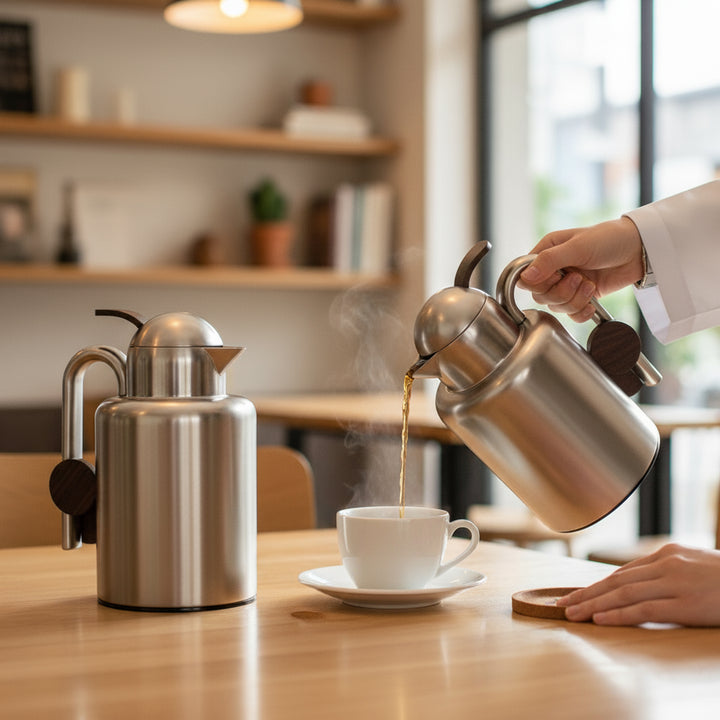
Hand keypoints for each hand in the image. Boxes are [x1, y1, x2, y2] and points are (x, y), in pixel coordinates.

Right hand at [519, 217, 644, 321]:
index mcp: (547, 252)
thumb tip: (525, 277)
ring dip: (574, 300)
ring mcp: (567, 284)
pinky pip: (571, 314)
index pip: (526, 277)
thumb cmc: (609, 239)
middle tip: (579, 279)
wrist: (639, 250)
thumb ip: (549, 261)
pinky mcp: (581, 297)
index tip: (556, 277)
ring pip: (555, 306)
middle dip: (561, 292)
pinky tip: (591, 303)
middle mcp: (554, 269)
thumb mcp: (578, 247)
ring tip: (589, 285)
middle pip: (540, 295)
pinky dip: (581, 312)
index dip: (538, 283)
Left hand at [556, 544, 719, 626]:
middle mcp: (666, 564)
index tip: (576, 594)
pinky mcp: (685, 603)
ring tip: (572, 613)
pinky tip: (599, 619)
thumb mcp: (695, 568)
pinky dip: (618, 614)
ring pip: (623, 593)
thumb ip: (667, 574)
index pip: (623, 572)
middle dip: (587, 593)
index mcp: (667, 554)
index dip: (597, 584)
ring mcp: (675, 582)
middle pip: (616, 581)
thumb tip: (639, 587)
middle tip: (563, 604)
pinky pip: (644, 609)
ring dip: (593, 604)